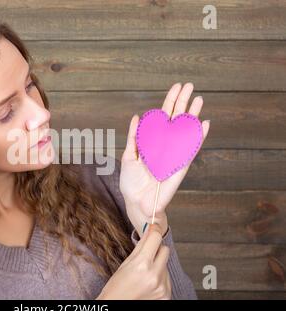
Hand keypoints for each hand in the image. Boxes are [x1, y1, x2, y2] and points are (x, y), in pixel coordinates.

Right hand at [96, 224, 171, 299]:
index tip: (153, 227)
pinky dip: (160, 278)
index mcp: (142, 264)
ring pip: (166, 265)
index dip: (154, 231)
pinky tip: (148, 284)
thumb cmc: (116, 288)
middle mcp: (155, 275)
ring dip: (158, 265)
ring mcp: (162, 287)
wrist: (117, 306)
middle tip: (145, 256)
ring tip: (144, 275)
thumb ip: (140, 246)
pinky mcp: (167, 295)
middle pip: (165, 250)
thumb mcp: (125, 263)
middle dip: (156, 249)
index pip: (156, 238)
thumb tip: (149, 230)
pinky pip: (167, 278)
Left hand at [119, 82, 210, 236]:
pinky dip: (199, 136)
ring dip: (193, 115)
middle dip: (183, 102)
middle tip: (190, 85)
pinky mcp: (181, 165)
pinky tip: (205, 123)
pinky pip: (191, 149)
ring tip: (199, 98)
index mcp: (153, 141)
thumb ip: (134, 137)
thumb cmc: (132, 182)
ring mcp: (175, 154)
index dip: (170, 102)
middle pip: (177, 119)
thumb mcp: (129, 156)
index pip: (164, 117)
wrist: (137, 202)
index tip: (176, 87)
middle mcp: (166, 145)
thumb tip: (137, 116)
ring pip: (187, 130)